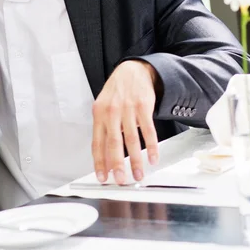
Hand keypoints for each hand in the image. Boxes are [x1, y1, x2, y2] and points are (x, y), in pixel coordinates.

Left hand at [92, 60, 159, 184]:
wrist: (133, 70)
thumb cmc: (117, 91)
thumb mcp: (104, 106)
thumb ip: (104, 128)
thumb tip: (105, 155)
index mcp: (99, 114)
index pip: (97, 142)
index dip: (99, 161)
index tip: (102, 176)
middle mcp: (111, 112)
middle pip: (113, 143)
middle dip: (117, 164)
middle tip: (120, 179)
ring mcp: (128, 109)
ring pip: (131, 140)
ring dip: (136, 160)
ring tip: (138, 174)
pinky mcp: (143, 107)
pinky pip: (148, 131)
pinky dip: (151, 147)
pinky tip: (153, 157)